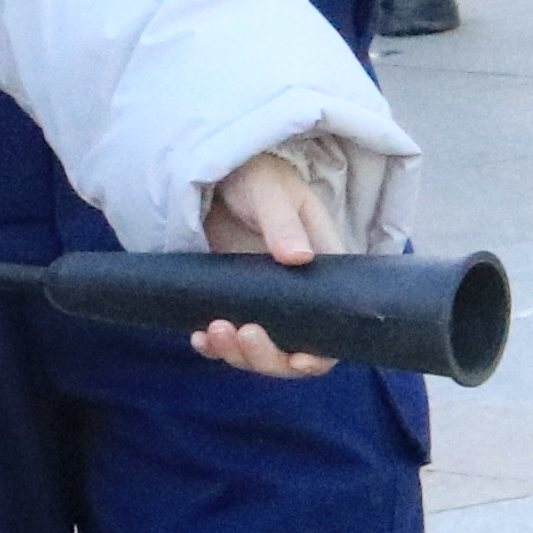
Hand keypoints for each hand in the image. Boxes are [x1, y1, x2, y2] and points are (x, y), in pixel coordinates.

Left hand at [186, 152, 334, 378]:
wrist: (221, 175)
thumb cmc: (258, 176)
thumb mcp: (271, 192)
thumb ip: (283, 223)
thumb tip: (299, 258)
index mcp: (323, 269)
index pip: (333, 326)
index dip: (320, 353)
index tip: (299, 358)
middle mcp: (298, 294)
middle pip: (294, 351)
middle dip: (267, 355)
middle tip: (240, 333)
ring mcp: (265, 302)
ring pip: (260, 351)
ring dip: (237, 352)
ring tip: (214, 331)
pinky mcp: (235, 302)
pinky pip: (229, 338)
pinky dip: (214, 346)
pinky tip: (199, 337)